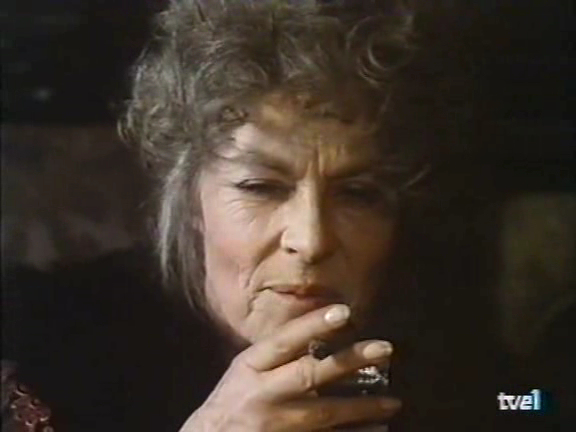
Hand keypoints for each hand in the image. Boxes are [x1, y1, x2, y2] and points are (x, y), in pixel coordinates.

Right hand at [179, 304, 400, 430]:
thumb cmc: (232, 400)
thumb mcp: (244, 369)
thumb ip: (275, 353)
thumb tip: (319, 331)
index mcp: (250, 367)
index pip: (283, 341)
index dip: (313, 325)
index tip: (344, 311)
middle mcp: (262, 393)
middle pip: (310, 374)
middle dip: (348, 360)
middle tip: (384, 348)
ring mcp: (275, 424)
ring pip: (325, 413)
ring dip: (362, 406)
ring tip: (393, 402)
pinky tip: (377, 430)